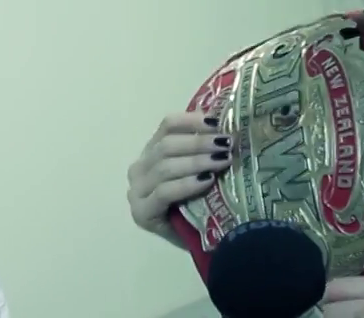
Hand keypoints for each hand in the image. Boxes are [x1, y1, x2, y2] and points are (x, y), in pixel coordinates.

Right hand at [126, 111, 232, 245]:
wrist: (193, 242)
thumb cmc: (197, 202)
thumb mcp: (199, 170)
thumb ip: (203, 150)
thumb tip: (226, 126)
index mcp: (152, 151)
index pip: (167, 125)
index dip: (192, 120)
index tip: (218, 122)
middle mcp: (139, 168)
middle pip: (167, 145)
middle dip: (199, 142)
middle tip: (227, 144)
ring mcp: (137, 191)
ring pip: (164, 167)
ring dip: (197, 161)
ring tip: (223, 160)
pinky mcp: (142, 213)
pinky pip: (164, 192)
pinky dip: (187, 184)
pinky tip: (207, 181)